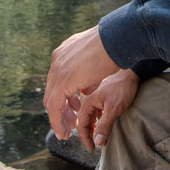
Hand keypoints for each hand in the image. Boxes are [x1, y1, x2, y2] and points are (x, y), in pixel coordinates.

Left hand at [44, 24, 119, 140]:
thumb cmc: (115, 47)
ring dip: (58, 118)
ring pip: (50, 101)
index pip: (57, 80)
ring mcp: (58, 68)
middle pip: (52, 90)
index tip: (74, 108)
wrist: (119, 38)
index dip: (64, 97)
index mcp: (64, 52)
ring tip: (67, 130)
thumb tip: (84, 88)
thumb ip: (87, 74)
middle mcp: (57, 59)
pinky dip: (58, 121)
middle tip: (70, 122)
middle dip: (61, 109)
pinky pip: (54, 106)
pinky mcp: (63, 80)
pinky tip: (66, 131)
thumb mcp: (96, 60)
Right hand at [74, 69, 139, 150]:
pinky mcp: (98, 92)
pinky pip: (93, 108)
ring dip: (93, 126)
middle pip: (82, 120)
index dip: (86, 139)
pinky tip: (104, 121)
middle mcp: (85, 97)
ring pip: (88, 114)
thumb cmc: (123, 87)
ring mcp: (91, 94)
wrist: (132, 70)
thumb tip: (98, 142)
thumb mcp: (114, 108)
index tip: (93, 149)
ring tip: (102, 135)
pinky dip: (97, 118)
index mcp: (86, 101)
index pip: (81, 125)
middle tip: (97, 144)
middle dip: (88, 134)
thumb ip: (105, 125)